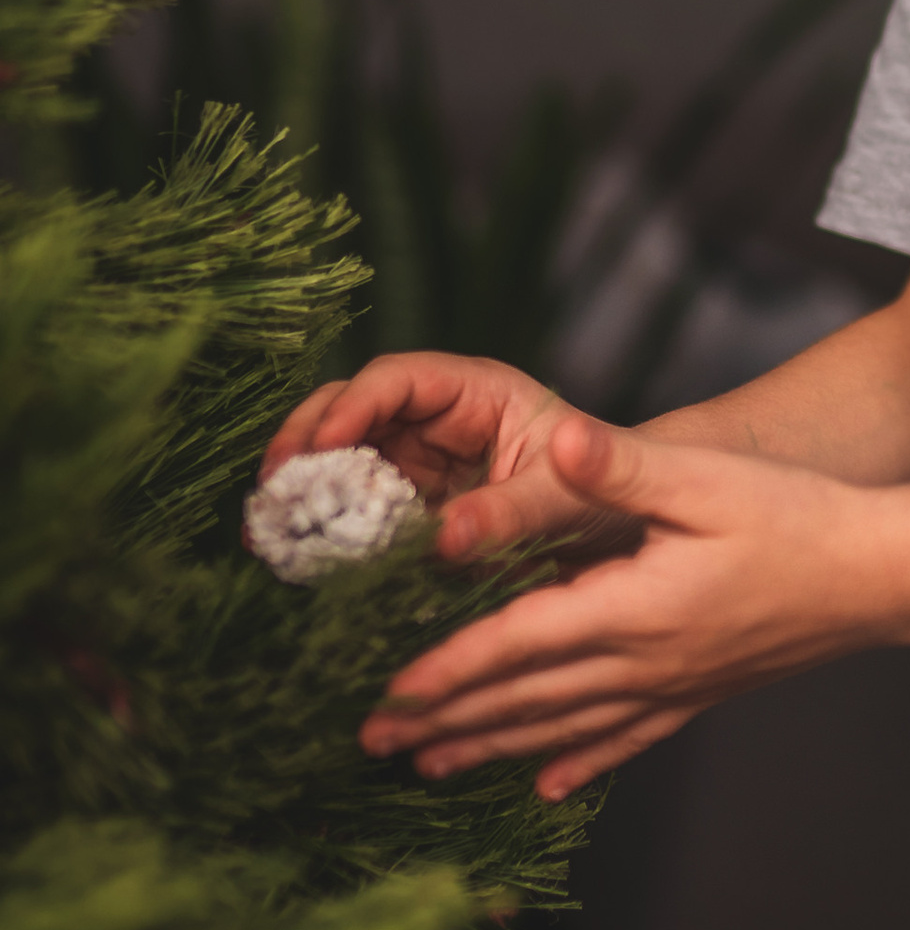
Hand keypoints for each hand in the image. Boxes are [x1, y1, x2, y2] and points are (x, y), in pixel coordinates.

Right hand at [261, 352, 595, 559]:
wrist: (622, 525)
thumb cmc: (605, 491)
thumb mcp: (563, 499)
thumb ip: (510, 512)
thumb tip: (444, 538)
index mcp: (477, 391)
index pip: (399, 378)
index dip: (352, 405)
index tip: (320, 445)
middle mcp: (438, 417)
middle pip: (352, 408)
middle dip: (307, 441)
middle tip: (272, 488)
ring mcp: (418, 458)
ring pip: (343, 455)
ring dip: (303, 485)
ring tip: (267, 527)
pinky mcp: (410, 503)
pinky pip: (356, 503)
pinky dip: (324, 523)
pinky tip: (293, 552)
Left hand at [357, 411, 896, 799]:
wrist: (881, 576)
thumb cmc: (797, 517)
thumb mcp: (704, 477)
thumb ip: (618, 465)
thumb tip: (549, 438)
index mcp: (634, 609)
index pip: (518, 645)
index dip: (447, 670)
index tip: (387, 693)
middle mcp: (646, 664)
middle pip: (525, 700)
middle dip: (444, 722)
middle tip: (370, 744)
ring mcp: (674, 687)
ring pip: (563, 729)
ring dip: (492, 747)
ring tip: (429, 768)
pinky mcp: (701, 692)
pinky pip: (626, 740)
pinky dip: (578, 762)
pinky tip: (546, 786)